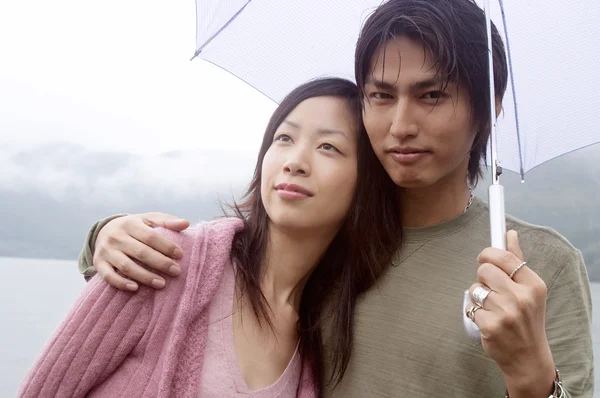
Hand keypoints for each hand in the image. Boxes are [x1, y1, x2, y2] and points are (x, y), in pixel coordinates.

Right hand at [93, 212, 189, 290]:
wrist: (104, 231)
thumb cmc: (134, 227)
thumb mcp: (148, 219)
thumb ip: (167, 221)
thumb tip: (186, 223)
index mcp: (130, 224)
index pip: (150, 236)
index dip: (166, 246)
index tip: (180, 255)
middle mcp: (116, 237)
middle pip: (140, 252)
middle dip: (160, 263)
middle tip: (176, 271)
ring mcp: (107, 251)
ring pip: (126, 266)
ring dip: (145, 276)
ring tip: (162, 284)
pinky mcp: (99, 264)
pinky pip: (108, 276)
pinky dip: (121, 283)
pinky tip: (135, 288)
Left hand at [465, 230, 554, 396]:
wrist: (528, 357)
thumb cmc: (527, 319)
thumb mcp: (530, 290)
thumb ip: (517, 260)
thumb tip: (509, 234)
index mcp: (533, 285)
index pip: (504, 257)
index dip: (488, 253)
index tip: (483, 257)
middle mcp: (521, 297)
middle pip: (484, 270)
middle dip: (482, 277)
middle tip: (491, 289)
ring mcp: (505, 312)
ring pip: (475, 289)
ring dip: (478, 296)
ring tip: (491, 307)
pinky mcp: (490, 326)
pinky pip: (470, 307)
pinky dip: (474, 313)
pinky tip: (488, 321)